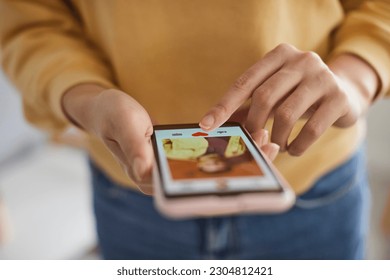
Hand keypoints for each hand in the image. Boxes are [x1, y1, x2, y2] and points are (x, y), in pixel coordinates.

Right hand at [62, 85, 279, 194]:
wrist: (105, 108)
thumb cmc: (111, 116)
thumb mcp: (123, 126)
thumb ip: (134, 149)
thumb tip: (146, 171)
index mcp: (148, 178)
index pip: (189, 191)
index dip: (221, 187)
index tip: (250, 173)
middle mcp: (164, 178)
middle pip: (207, 183)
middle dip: (241, 168)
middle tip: (269, 149)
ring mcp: (172, 167)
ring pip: (211, 168)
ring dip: (239, 155)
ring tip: (265, 138)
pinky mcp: (178, 155)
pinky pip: (207, 154)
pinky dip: (228, 145)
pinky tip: (248, 134)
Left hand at [200, 44, 378, 155]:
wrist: (344, 94)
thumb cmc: (297, 96)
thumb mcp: (273, 95)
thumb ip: (247, 106)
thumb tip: (214, 125)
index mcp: (279, 55)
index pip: (245, 82)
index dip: (224, 105)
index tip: (206, 125)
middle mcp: (301, 60)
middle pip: (264, 96)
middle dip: (253, 124)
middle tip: (252, 140)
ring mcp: (322, 77)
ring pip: (286, 114)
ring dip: (276, 137)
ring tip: (276, 146)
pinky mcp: (338, 98)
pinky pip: (311, 128)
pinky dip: (297, 145)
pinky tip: (293, 149)